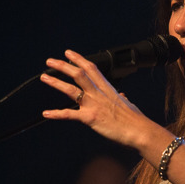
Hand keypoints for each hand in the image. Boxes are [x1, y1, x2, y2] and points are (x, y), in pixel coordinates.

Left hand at [39, 50, 153, 150]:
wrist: (139, 130)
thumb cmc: (136, 120)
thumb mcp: (128, 104)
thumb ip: (122, 99)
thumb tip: (123, 96)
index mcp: (107, 89)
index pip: (91, 68)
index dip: (78, 59)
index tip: (68, 53)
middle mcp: (99, 94)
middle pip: (79, 74)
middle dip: (63, 66)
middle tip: (50, 61)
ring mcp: (94, 105)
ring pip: (71, 89)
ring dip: (56, 82)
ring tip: (44, 77)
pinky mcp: (91, 118)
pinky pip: (70, 114)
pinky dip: (57, 114)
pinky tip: (46, 113)